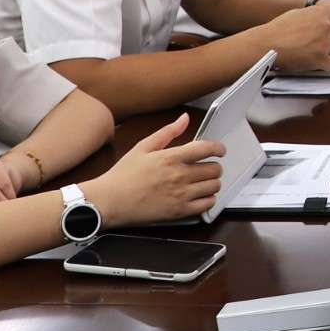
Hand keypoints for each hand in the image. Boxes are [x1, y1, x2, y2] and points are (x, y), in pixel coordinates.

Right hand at [88, 114, 226, 225]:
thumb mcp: (143, 147)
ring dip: (213, 183)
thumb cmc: (123, 174)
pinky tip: (201, 196)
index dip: (219, 148)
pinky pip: (207, 205)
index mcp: (171, 157)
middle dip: (214, 167)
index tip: (220, 150)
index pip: (207, 149)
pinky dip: (208, 200)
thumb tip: (185, 118)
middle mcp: (180, 176)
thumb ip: (167, 132)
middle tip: (208, 168)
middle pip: (214, 169)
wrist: (109, 201)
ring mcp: (181, 195)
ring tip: (204, 182)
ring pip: (214, 187)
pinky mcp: (179, 212)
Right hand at [257, 3, 329, 71]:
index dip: (327, 33)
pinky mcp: (321, 58)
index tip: (321, 38)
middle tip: (317, 49)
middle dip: (329, 44)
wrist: (267, 44)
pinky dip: (326, 66)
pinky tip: (317, 64)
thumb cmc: (277, 30)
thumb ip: (311, 16)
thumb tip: (318, 21)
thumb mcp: (296, 14)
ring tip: (318, 57)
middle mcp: (326, 26)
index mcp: (321, 13)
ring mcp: (325, 42)